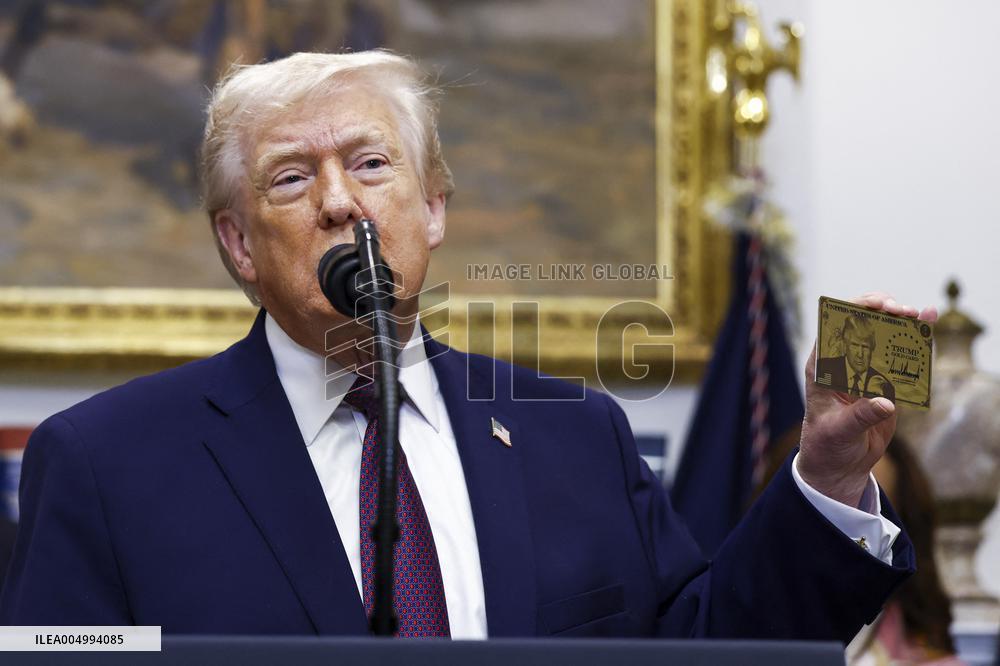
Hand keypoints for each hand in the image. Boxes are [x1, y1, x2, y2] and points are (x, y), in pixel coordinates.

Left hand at [798, 292, 936, 506]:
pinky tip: (929, 323)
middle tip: (904, 311)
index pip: (834, 327)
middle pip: (862, 324)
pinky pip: (901, 356)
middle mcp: (843, 362)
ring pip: (883, 335)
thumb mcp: (840, 431)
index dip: (855, 309)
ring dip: (901, 320)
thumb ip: (861, 416)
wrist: (838, 463)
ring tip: (919, 314)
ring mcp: (866, 369)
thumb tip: (887, 402)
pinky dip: (915, 340)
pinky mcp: (885, 381)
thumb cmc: (827, 444)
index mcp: (823, 366)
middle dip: (882, 310)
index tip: (878, 305)